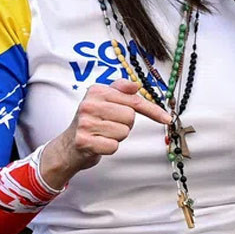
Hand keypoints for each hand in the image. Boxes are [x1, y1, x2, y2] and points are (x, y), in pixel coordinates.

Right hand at [40, 79, 171, 188]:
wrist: (68, 146)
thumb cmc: (92, 122)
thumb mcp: (103, 101)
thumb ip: (120, 90)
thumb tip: (135, 86)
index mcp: (96, 91)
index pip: (133, 99)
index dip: (152, 110)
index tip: (166, 118)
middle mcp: (89, 104)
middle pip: (130, 117)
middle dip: (125, 124)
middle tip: (110, 125)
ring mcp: (85, 122)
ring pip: (123, 132)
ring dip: (117, 137)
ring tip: (103, 134)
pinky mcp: (84, 141)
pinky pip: (114, 146)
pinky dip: (109, 148)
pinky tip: (98, 143)